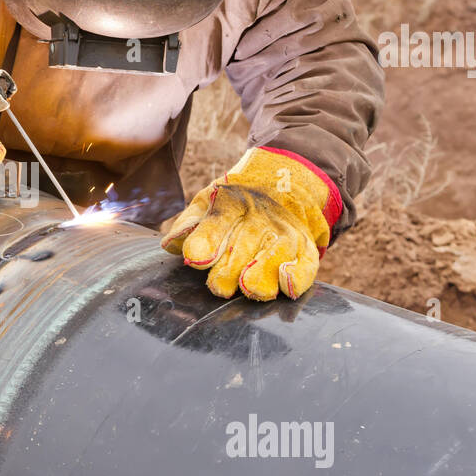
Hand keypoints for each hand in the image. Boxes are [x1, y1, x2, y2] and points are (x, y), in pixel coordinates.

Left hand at [162, 147, 341, 300]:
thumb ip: (189, 225)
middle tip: (218, 287)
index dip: (207, 240)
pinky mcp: (304, 250)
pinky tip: (286, 284)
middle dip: (230, 269)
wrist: (282, 187)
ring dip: (262, 273)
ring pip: (274, 255)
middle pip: (244, 246)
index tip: (196, 258)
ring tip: (249, 288)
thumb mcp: (208, 204)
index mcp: (231, 204)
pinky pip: (305, 264)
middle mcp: (260, 218)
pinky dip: (298, 276)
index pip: (218, 221)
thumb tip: (170, 244)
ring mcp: (284, 233)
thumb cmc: (233, 206)